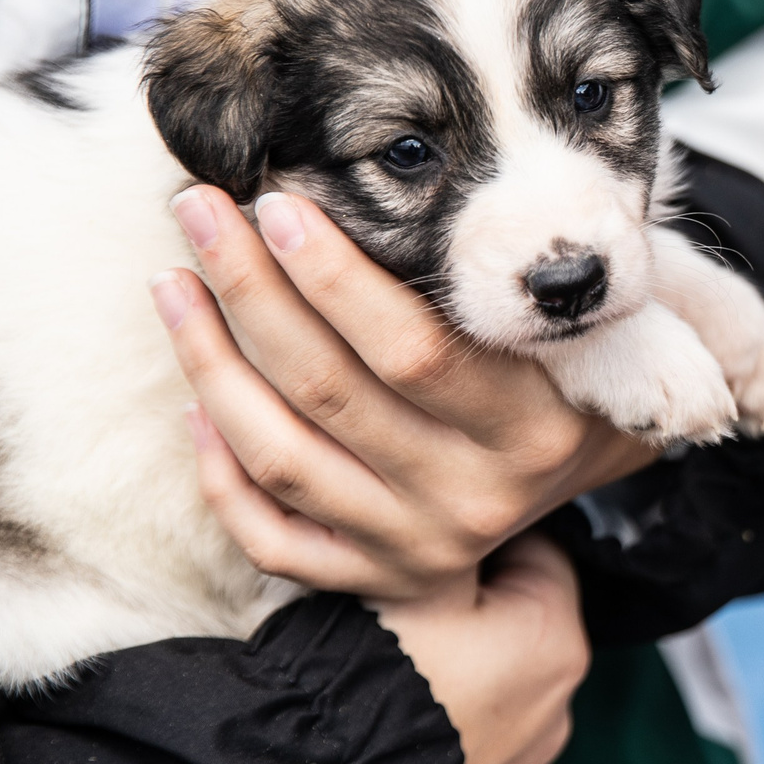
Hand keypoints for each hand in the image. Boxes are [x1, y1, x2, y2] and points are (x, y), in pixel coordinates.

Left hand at [151, 187, 653, 598]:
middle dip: (251, 290)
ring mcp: (418, 544)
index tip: (279, 203)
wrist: (591, 476)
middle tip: (200, 211)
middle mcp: (474, 498)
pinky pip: (271, 537)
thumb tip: (426, 186)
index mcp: (534, 430)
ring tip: (172, 285)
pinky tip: (192, 401)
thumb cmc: (574, 372)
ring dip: (211, 364)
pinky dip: (221, 471)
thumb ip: (522, 284)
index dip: (335, 278)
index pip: (415, 350)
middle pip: (330, 391)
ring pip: (281, 457)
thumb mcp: (589, 328)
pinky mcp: (375, 577)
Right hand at [371, 532, 590, 763]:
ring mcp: (530, 751)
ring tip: (401, 650)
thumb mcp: (417, 574)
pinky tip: (405, 701)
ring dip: (464, 652)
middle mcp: (561, 700)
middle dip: (473, 595)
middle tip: (407, 595)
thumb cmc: (374, 672)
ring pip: (501, 669)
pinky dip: (455, 704)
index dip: (474, 537)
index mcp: (557, 638)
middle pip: (521, 611)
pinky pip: (483, 721)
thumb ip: (454, 534)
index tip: (428, 541)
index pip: (534, 548)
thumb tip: (455, 514)